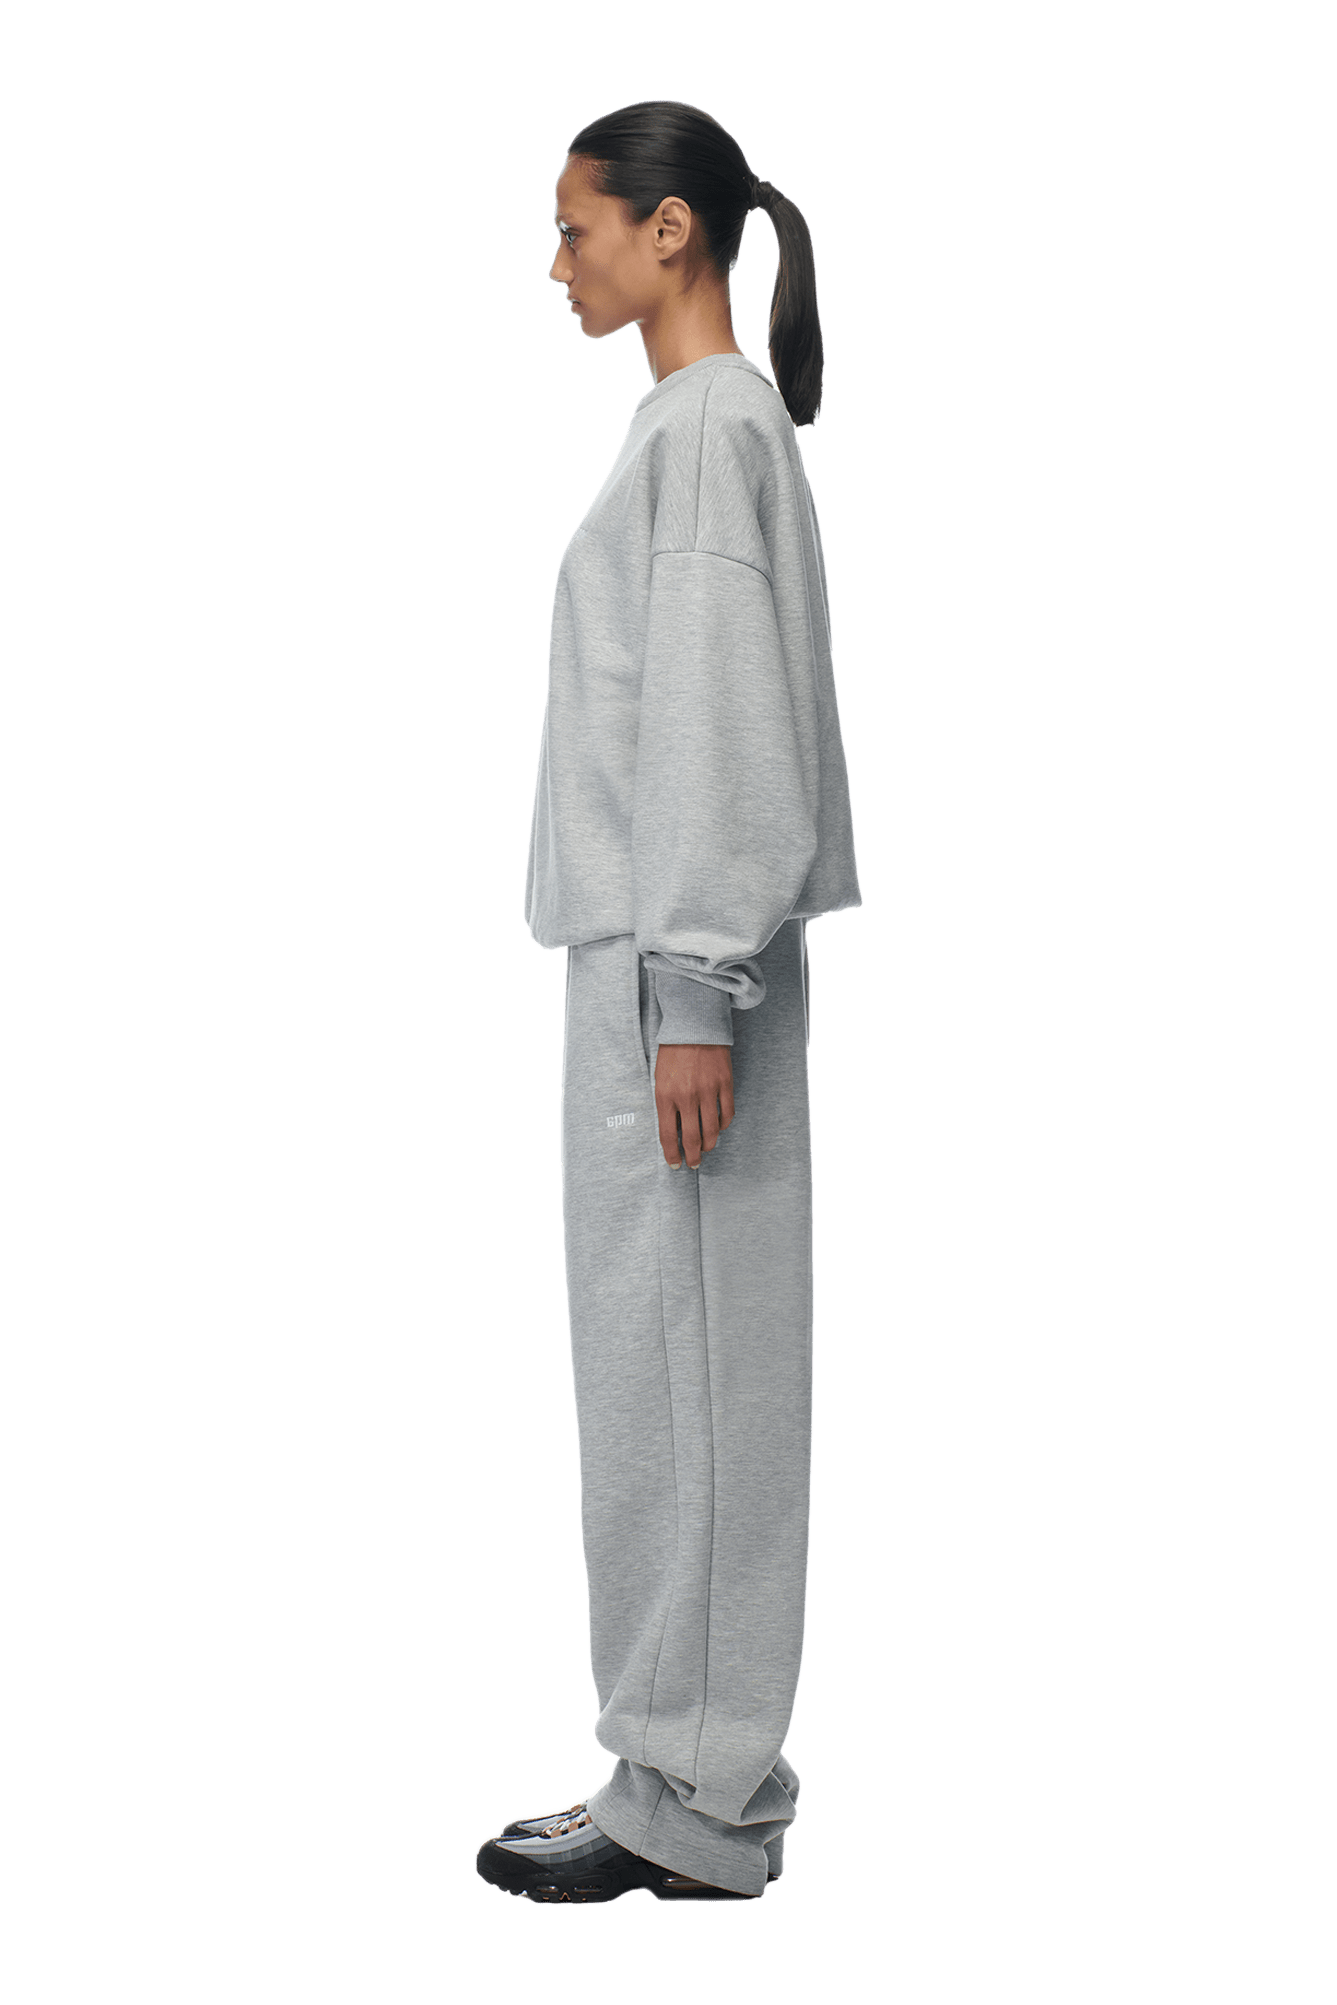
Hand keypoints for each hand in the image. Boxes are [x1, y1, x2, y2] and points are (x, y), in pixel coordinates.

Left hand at [654, 1044, 734, 1168]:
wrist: (694, 1026)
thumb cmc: (673, 1052)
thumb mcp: (660, 1078)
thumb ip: (666, 1104)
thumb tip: (674, 1130)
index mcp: (665, 1096)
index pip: (668, 1135)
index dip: (672, 1154)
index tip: (675, 1163)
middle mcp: (687, 1097)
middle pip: (691, 1138)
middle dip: (693, 1156)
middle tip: (694, 1163)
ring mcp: (708, 1091)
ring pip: (712, 1130)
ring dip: (709, 1144)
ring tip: (706, 1148)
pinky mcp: (724, 1084)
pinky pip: (727, 1113)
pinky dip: (723, 1125)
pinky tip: (719, 1128)